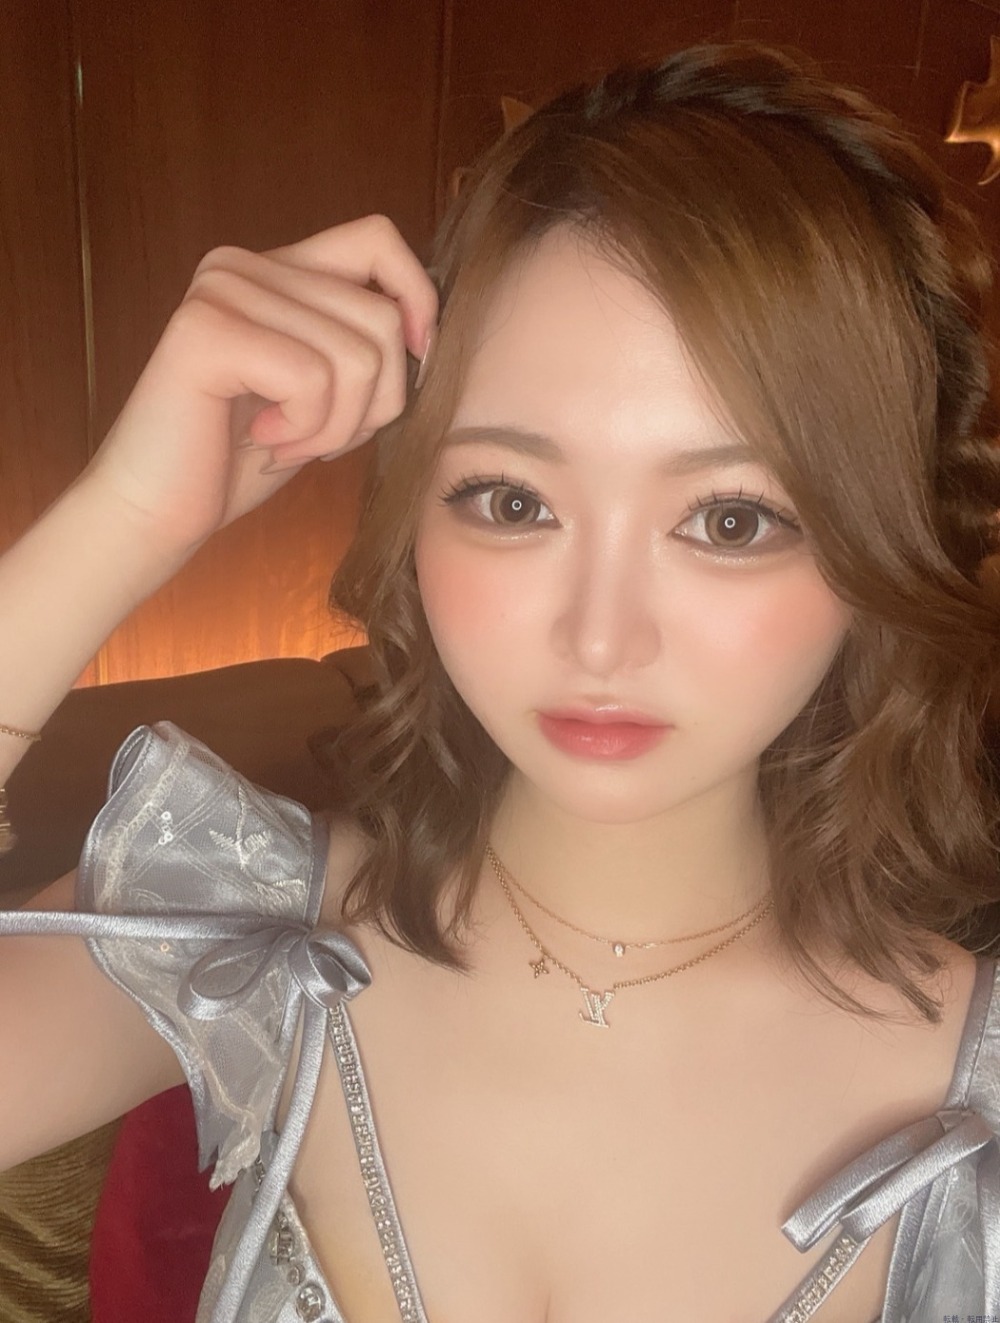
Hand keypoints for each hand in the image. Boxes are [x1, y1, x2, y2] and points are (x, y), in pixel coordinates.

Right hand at [79, 214, 437, 557]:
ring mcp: (221, 289)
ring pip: (358, 356)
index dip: (417, 299)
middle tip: (319, 436)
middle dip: (375, 403)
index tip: (414, 361)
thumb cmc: (245, 457)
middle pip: (381, 318)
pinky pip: (313, 380)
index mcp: (277, 268)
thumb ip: (366, 345)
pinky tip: (263, 441)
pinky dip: (306, 431)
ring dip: (337, 428)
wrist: (160, 511)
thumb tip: (431, 330)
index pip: (380, 240)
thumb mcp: (327, 393)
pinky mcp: (205, 331)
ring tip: (287, 441)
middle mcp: (244, 262)